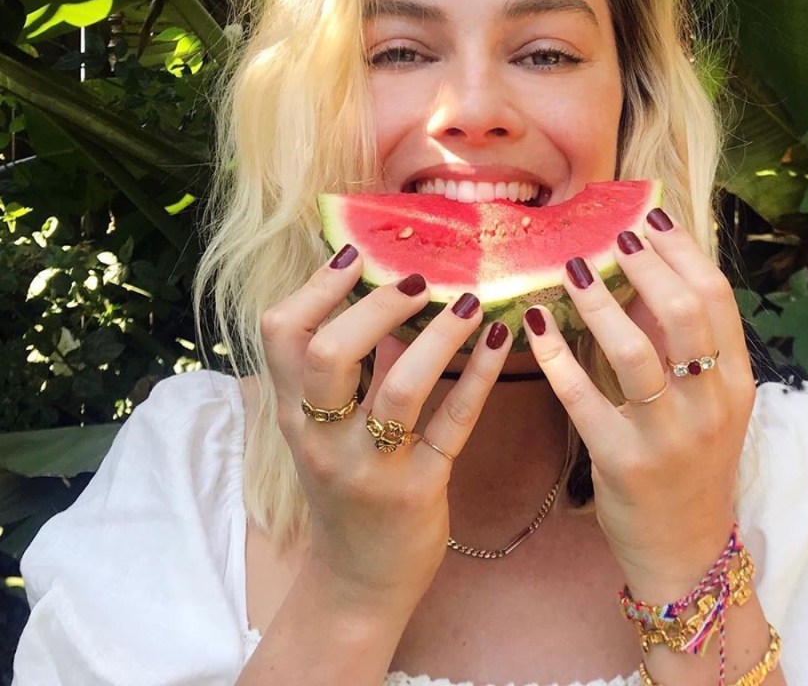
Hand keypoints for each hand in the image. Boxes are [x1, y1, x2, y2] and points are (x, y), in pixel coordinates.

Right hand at [260, 247, 512, 615]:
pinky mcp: (417, 491)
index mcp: (295, 412)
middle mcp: (322, 438)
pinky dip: (480, 375)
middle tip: (419, 279)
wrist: (357, 579)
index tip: (357, 255)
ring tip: (470, 301)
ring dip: (439, 336)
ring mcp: (369, 468)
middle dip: (377, 305)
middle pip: (329, 354)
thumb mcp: (324, 429)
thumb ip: (345, 368)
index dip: (316, 286)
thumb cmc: (343, 487)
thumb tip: (382, 293)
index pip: (281, 333)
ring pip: (400, 388)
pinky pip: (453, 424)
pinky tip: (500, 337)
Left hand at [522, 209, 755, 601]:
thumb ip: (680, 342)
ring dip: (598, 301)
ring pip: (635, 351)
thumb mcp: (706, 402)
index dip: (683, 249)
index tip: (651, 215)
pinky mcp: (623, 462)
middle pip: (683, 314)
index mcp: (736, 381)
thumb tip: (641, 271)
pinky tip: (535, 323)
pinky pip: (583, 397)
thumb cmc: (691, 461)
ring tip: (572, 267)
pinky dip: (556, 354)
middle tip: (611, 235)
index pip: (716, 298)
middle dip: (645, 265)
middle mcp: (711, 404)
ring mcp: (669, 436)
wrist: (686, 548)